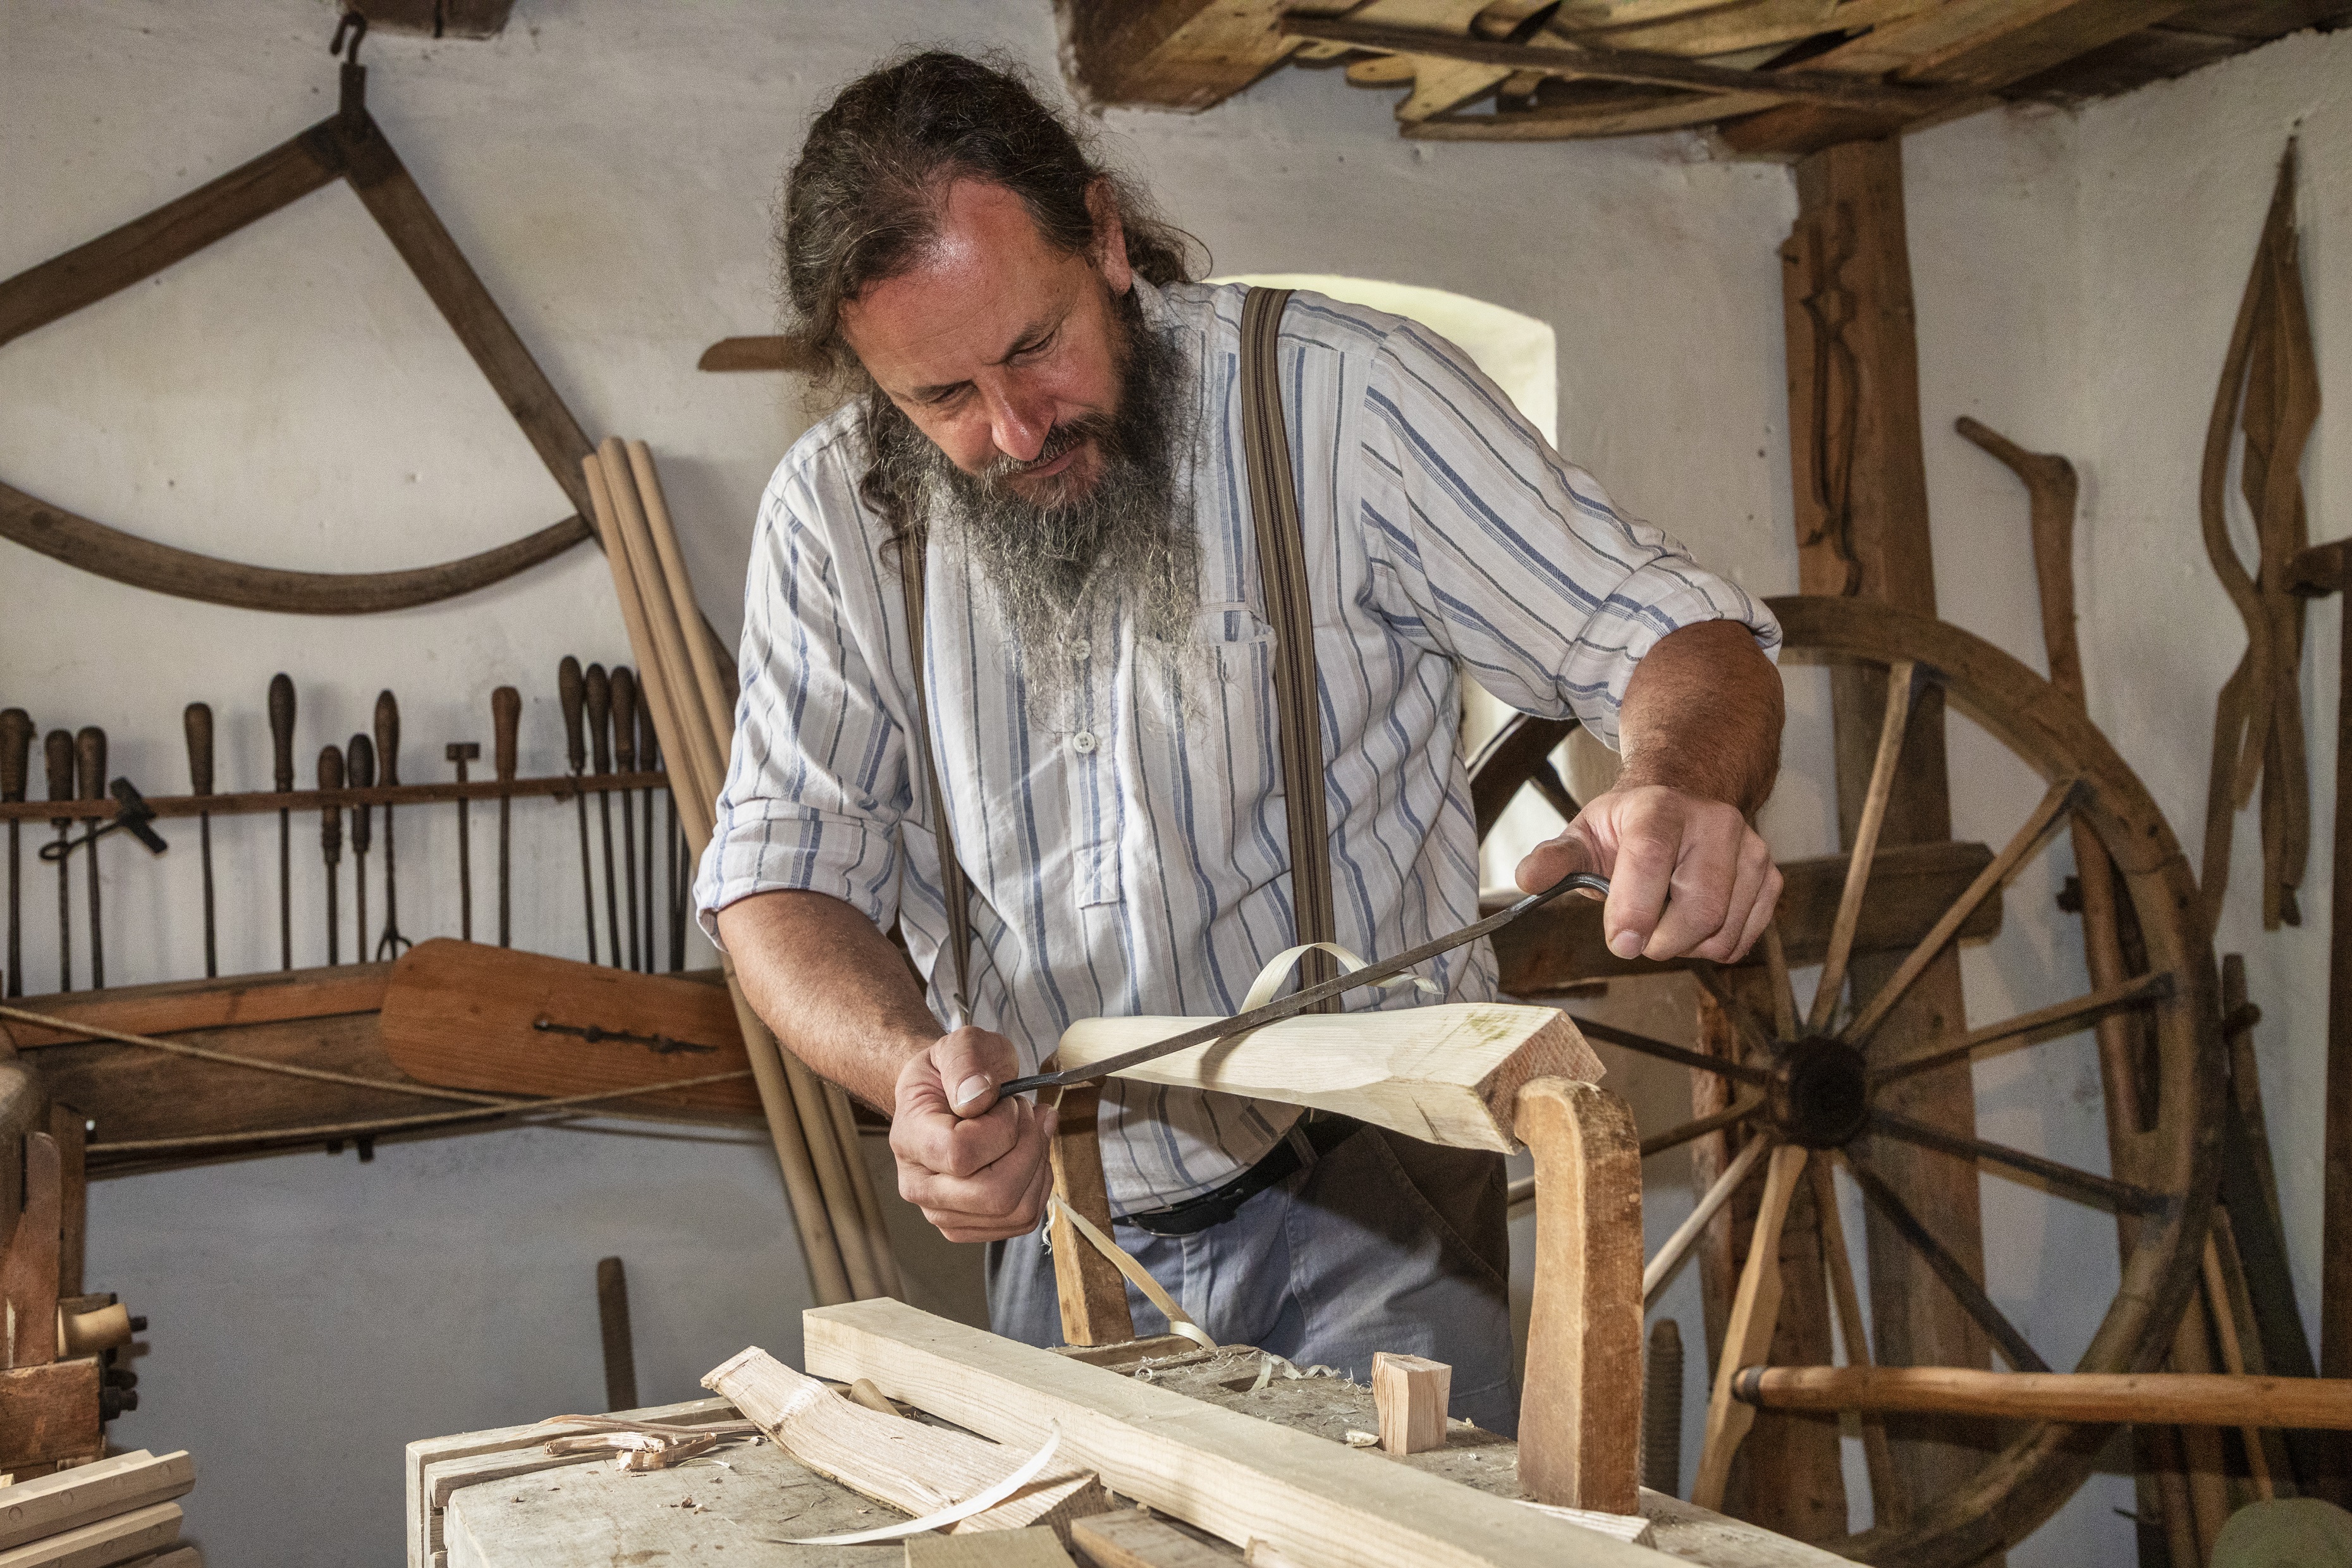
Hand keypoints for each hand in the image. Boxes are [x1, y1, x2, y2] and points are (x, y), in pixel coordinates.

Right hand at [889, 1025, 1056, 1242]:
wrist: (942, 1096)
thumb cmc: (952, 1072)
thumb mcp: (960, 1044)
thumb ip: (966, 1061)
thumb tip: (977, 1097)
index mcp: (910, 1139)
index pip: (961, 1154)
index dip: (1002, 1126)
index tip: (1007, 1101)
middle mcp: (919, 1186)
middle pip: (994, 1194)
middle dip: (1029, 1148)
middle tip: (1028, 1114)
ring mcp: (943, 1213)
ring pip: (1015, 1211)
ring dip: (1038, 1164)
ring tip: (1031, 1130)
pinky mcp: (969, 1225)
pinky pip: (1022, 1219)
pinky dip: (1039, 1184)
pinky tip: (1029, 1154)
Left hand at [1515, 783, 1779, 962]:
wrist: (1681, 804)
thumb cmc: (1628, 828)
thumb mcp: (1583, 835)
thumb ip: (1555, 859)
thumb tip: (1527, 878)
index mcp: (1659, 808)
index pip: (1651, 858)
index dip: (1635, 908)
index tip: (1621, 944)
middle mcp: (1713, 821)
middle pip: (1698, 906)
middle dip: (1660, 940)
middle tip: (1636, 935)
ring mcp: (1750, 848)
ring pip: (1722, 928)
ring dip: (1685, 945)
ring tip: (1664, 919)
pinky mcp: (1769, 876)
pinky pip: (1743, 937)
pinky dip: (1713, 946)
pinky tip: (1692, 924)